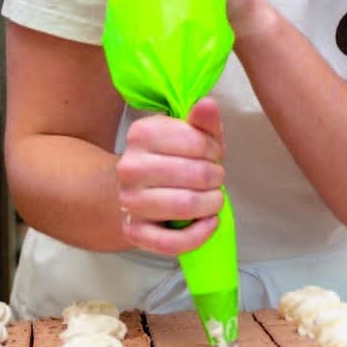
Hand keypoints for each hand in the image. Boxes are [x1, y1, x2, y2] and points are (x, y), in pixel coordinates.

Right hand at [115, 97, 226, 255]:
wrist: (133, 189)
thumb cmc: (170, 158)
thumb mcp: (188, 134)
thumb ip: (202, 120)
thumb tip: (208, 104)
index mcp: (142, 134)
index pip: (197, 142)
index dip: (214, 150)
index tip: (212, 154)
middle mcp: (130, 166)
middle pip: (196, 175)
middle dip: (216, 178)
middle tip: (214, 178)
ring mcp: (130, 201)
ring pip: (186, 206)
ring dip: (212, 204)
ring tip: (213, 198)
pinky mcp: (134, 232)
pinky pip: (173, 242)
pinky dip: (199, 234)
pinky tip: (210, 223)